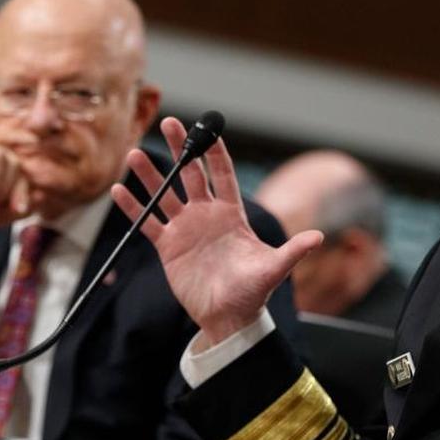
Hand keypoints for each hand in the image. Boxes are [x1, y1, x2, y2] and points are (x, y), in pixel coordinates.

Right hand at [110, 117, 322, 344]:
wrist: (229, 317)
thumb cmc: (253, 292)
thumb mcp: (274, 269)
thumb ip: (293, 251)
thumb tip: (320, 237)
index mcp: (232, 214)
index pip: (223, 174)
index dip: (214, 151)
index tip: (207, 128)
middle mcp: (207, 216)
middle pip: (191, 174)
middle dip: (181, 149)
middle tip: (171, 122)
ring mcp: (186, 229)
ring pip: (165, 195)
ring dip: (150, 176)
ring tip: (134, 155)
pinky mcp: (168, 246)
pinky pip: (148, 222)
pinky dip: (134, 208)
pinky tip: (119, 191)